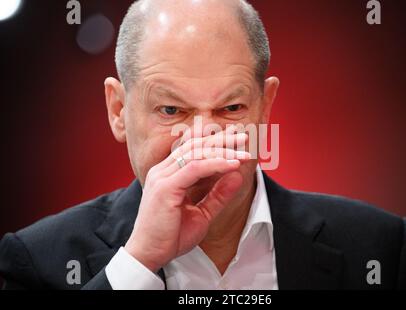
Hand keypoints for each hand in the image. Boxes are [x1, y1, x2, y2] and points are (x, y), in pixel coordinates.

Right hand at [124, 129, 249, 271]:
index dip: (215, 142)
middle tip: (244, 136)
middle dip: (221, 139)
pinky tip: (233, 164)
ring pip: (196, 153)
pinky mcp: (166, 187)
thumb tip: (236, 176)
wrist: (150, 255)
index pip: (193, 149)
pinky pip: (195, 168)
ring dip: (223, 150)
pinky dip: (216, 163)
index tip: (236, 140)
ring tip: (243, 151)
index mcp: (168, 174)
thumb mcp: (202, 213)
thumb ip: (218, 195)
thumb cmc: (171, 236)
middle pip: (195, 145)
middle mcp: (163, 170)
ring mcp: (162, 176)